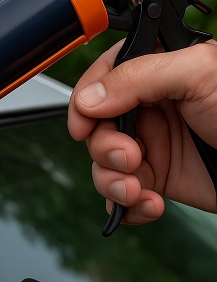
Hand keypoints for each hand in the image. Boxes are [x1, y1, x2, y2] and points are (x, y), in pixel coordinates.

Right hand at [68, 40, 216, 224]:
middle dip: (105, 150)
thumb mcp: (197, 75)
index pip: (100, 82)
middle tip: (130, 158)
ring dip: (113, 182)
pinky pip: (121, 196)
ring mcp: (149, 147)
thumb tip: (88, 100)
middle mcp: (147, 111)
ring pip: (103, 166)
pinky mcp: (156, 179)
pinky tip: (149, 205)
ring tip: (137, 188)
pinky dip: (128, 207)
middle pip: (96, 130)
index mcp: (153, 76)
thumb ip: (138, 78)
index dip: (83, 104)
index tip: (83, 125)